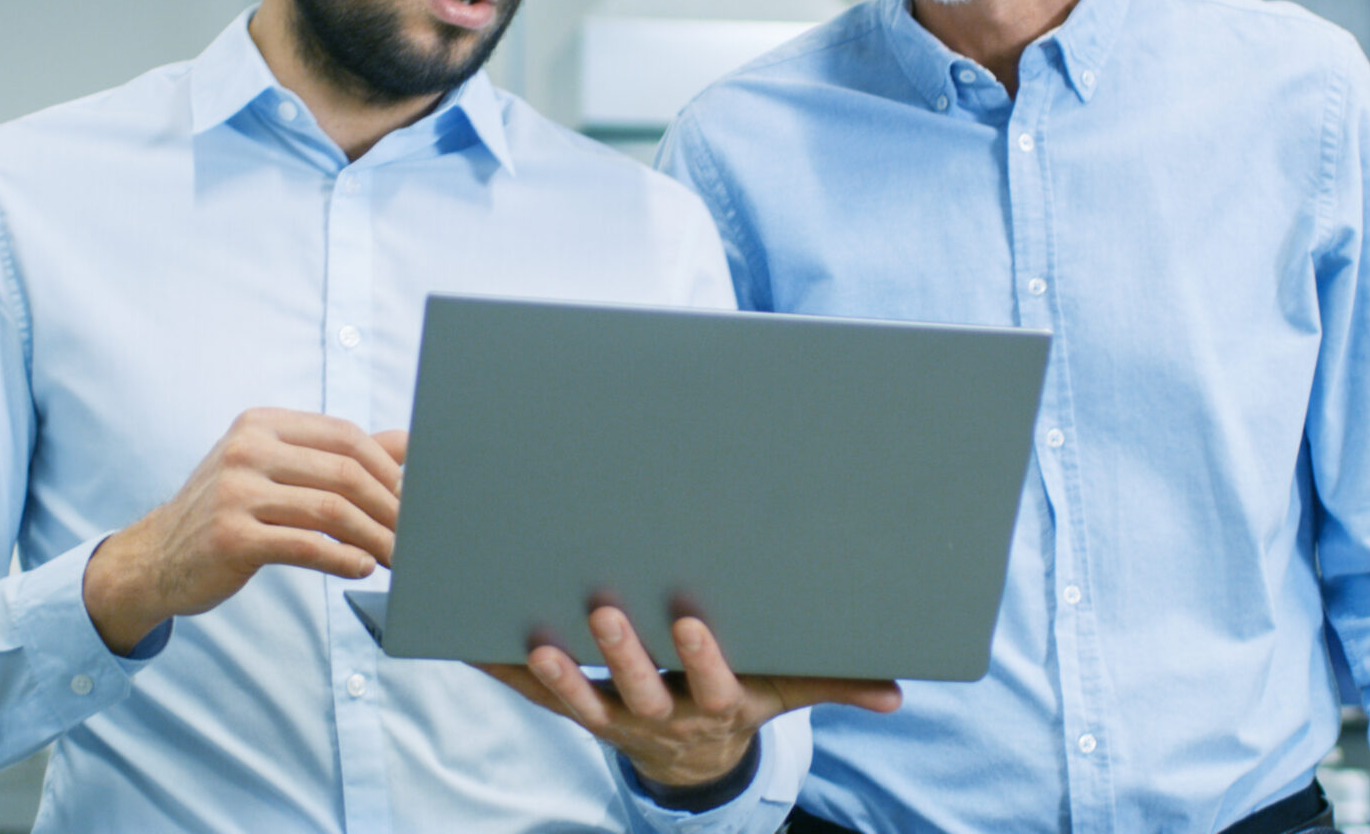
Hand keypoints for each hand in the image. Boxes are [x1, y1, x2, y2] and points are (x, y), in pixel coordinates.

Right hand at [83, 409, 406, 653]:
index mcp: (261, 425)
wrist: (155, 560)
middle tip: (416, 533)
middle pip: (345, 472)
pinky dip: (343, 558)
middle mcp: (246, 450)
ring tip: (397, 556)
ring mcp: (235, 493)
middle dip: (390, 505)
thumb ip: (336, 456)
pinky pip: (306, 546)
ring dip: (375, 537)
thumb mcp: (274, 469)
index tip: (416, 497)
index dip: (388, 468)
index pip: (345, 436)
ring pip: (331, 510)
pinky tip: (362, 568)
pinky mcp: (231, 538)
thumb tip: (410, 446)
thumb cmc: (228, 512)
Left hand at [478, 607, 900, 790]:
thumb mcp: (788, 695)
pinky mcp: (576, 711)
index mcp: (715, 706)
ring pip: (582, 700)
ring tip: (540, 640)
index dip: (702, 659)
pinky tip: (472, 642)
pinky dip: (504, 673)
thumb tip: (897, 696)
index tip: (695, 623)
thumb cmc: (740, 702)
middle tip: (608, 610)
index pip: (711, 685)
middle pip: (639, 690)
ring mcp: (614, 718)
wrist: (689, 760)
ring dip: (559, 673)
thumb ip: (837, 685)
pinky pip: (536, 697)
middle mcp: (660, 716)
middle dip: (624, 653)